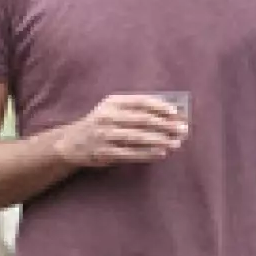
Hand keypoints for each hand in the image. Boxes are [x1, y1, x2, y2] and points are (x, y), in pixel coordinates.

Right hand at [54, 94, 187, 168]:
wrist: (73, 142)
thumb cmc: (100, 124)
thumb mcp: (113, 109)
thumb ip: (135, 109)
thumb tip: (168, 114)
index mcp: (113, 102)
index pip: (142, 102)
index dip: (161, 107)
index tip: (176, 114)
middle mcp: (108, 117)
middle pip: (143, 120)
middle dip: (165, 125)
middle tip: (182, 130)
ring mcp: (105, 135)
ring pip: (138, 137)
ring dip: (160, 140)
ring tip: (176, 143)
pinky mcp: (105, 152)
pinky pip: (131, 153)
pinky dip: (148, 153)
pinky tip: (161, 153)